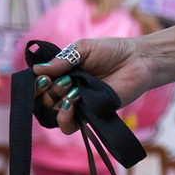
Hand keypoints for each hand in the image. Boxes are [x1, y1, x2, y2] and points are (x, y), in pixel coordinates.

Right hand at [35, 37, 159, 125]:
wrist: (138, 61)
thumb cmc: (112, 51)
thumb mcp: (83, 48)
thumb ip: (62, 59)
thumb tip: (38, 70)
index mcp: (63, 73)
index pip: (40, 84)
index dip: (36, 84)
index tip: (42, 77)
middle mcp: (68, 90)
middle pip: (45, 101)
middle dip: (49, 91)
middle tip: (64, 80)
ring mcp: (79, 104)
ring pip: (54, 115)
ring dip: (56, 104)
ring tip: (70, 92)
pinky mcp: (92, 115)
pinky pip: (71, 126)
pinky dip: (65, 118)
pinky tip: (72, 103)